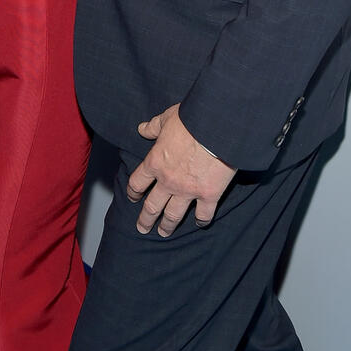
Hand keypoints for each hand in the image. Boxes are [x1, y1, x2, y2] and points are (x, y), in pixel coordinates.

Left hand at [127, 104, 235, 236]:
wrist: (216, 127)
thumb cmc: (191, 119)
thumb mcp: (167, 118)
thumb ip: (153, 127)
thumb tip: (142, 129)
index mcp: (155, 162)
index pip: (138, 182)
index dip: (134, 191)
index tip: (133, 197)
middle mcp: (168, 181)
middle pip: (152, 205)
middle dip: (146, 218)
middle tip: (142, 228)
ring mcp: (188, 191)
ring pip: (173, 215)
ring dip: (167, 225)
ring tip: (163, 232)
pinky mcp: (209, 195)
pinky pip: (204, 214)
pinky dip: (202, 220)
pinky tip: (200, 223)